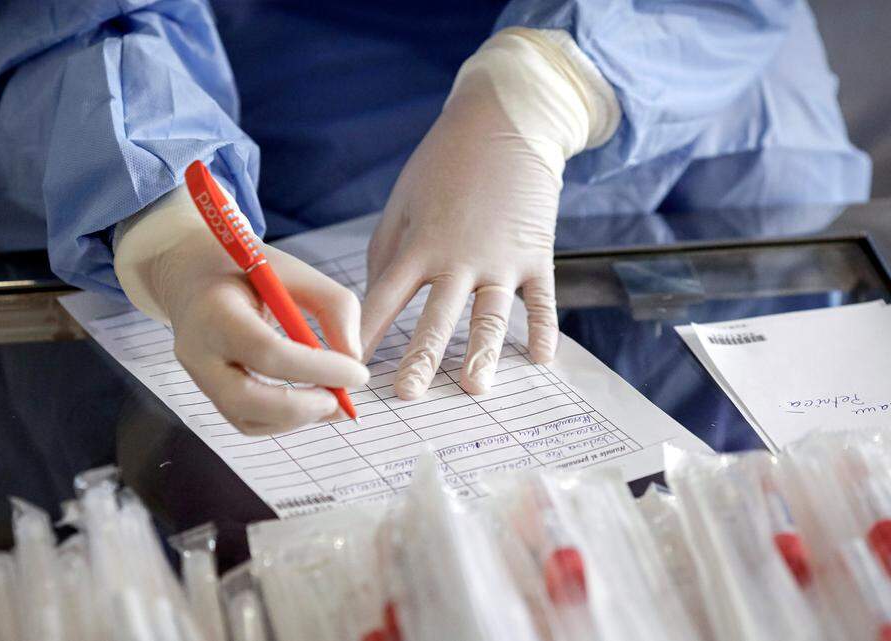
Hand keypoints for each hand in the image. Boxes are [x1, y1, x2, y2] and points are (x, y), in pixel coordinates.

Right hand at [116, 187, 368, 433]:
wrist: (193, 275)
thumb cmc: (248, 269)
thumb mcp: (295, 271)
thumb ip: (334, 306)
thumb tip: (354, 358)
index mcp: (216, 310)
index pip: (266, 351)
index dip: (316, 368)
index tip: (358, 372)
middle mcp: (198, 350)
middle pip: (245, 399)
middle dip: (301, 408)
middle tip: (342, 400)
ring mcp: (199, 377)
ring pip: (246, 419)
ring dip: (297, 419)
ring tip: (333, 400)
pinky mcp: (209, 393)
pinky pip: (247, 421)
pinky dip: (284, 421)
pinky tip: (311, 402)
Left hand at [360, 73, 561, 400]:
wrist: (506, 120)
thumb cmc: (443, 165)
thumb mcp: (402, 203)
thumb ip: (387, 257)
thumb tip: (372, 307)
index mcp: (418, 245)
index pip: (384, 301)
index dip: (364, 336)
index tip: (347, 368)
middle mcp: (458, 256)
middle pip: (436, 317)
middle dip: (421, 358)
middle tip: (407, 396)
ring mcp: (501, 258)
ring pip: (491, 316)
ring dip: (483, 354)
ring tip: (475, 388)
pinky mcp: (536, 253)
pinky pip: (541, 299)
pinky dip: (543, 329)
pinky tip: (540, 360)